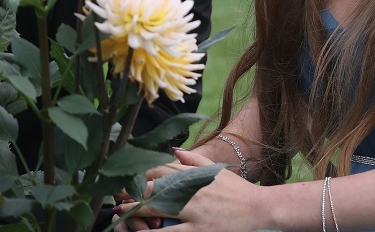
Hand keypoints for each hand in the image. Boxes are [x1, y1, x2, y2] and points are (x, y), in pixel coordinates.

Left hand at [116, 148, 259, 231]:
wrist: (260, 208)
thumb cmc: (238, 191)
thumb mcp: (217, 171)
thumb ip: (195, 160)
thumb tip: (174, 150)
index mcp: (195, 176)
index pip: (162, 170)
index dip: (140, 172)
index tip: (123, 175)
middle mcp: (192, 191)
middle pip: (156, 188)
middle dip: (132, 191)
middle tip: (113, 195)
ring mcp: (195, 212)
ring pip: (160, 210)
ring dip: (137, 212)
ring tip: (120, 215)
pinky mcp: (199, 230)